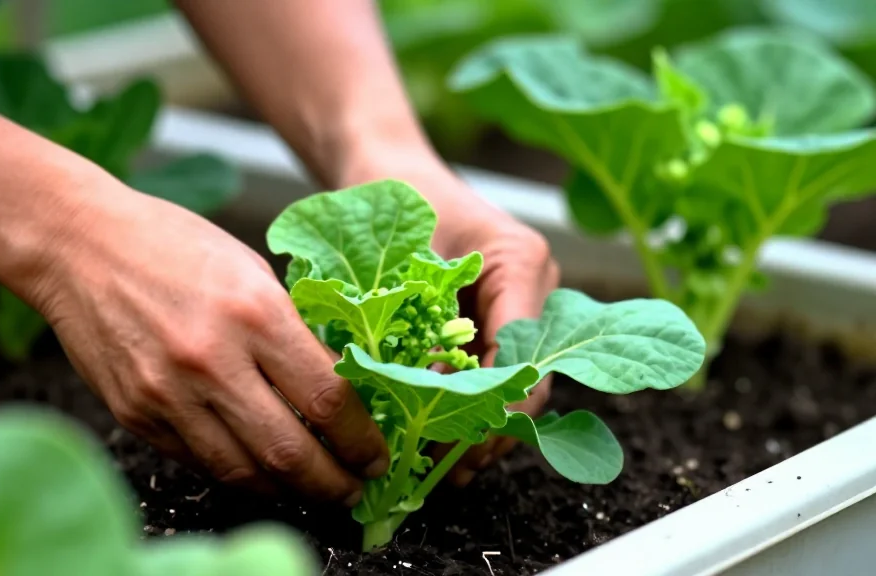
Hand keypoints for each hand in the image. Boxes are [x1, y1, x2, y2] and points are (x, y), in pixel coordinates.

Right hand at [28, 184, 388, 504]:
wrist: (78, 244)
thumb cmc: (172, 244)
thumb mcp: (251, 269)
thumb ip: (292, 329)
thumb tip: (338, 385)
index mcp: (254, 312)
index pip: (328, 398)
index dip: (361, 439)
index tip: (377, 454)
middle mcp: (212, 360)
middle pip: (290, 451)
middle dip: (334, 483)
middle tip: (356, 490)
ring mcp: (168, 393)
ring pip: (244, 471)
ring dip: (288, 490)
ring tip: (313, 488)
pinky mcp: (136, 414)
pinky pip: (199, 461)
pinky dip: (238, 473)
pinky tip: (260, 470)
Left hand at [336, 150, 558, 486]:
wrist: (386, 172)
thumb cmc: (390, 198)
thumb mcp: (402, 259)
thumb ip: (424, 324)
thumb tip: (429, 400)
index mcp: (521, 263)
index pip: (524, 359)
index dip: (492, 414)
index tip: (451, 449)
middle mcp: (534, 289)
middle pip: (527, 381)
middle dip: (487, 432)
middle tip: (445, 473)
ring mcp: (519, 307)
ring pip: (513, 386)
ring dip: (480, 431)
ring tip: (441, 473)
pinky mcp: (496, 322)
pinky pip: (492, 375)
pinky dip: (469, 412)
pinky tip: (442, 447)